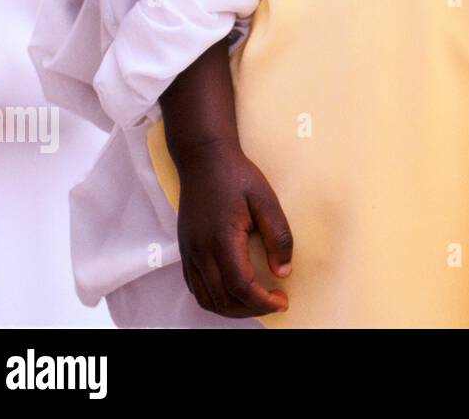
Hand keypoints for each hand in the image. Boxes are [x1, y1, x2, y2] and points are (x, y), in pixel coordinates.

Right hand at [173, 138, 292, 317]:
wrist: (203, 159)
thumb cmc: (236, 176)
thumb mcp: (266, 200)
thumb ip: (278, 236)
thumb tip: (283, 271)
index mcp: (222, 239)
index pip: (240, 286)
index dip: (262, 301)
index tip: (282, 300)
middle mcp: (200, 251)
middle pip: (222, 299)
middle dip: (250, 309)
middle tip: (274, 302)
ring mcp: (189, 252)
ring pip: (206, 298)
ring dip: (232, 308)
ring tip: (257, 301)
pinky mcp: (185, 250)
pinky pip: (196, 287)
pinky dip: (215, 298)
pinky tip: (234, 292)